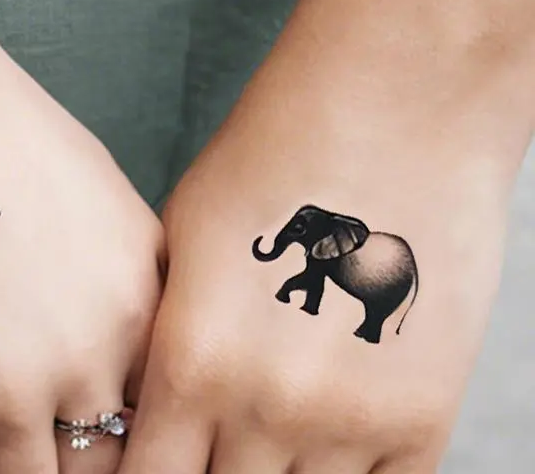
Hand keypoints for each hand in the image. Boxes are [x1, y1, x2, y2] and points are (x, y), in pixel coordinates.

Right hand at [0, 11, 164, 473]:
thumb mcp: (95, 191)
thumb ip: (123, 281)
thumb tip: (123, 339)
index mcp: (138, 306)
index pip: (161, 424)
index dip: (135, 450)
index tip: (100, 452)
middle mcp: (86, 356)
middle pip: (103, 470)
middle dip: (75, 473)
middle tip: (46, 462)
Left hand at [118, 110, 510, 473]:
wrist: (393, 114)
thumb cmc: (267, 163)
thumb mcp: (177, 246)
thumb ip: (158, 340)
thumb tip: (133, 408)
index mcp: (189, 361)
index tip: (131, 465)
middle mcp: (264, 407)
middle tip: (202, 450)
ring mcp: (349, 421)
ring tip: (259, 442)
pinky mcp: (422, 418)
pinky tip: (321, 455)